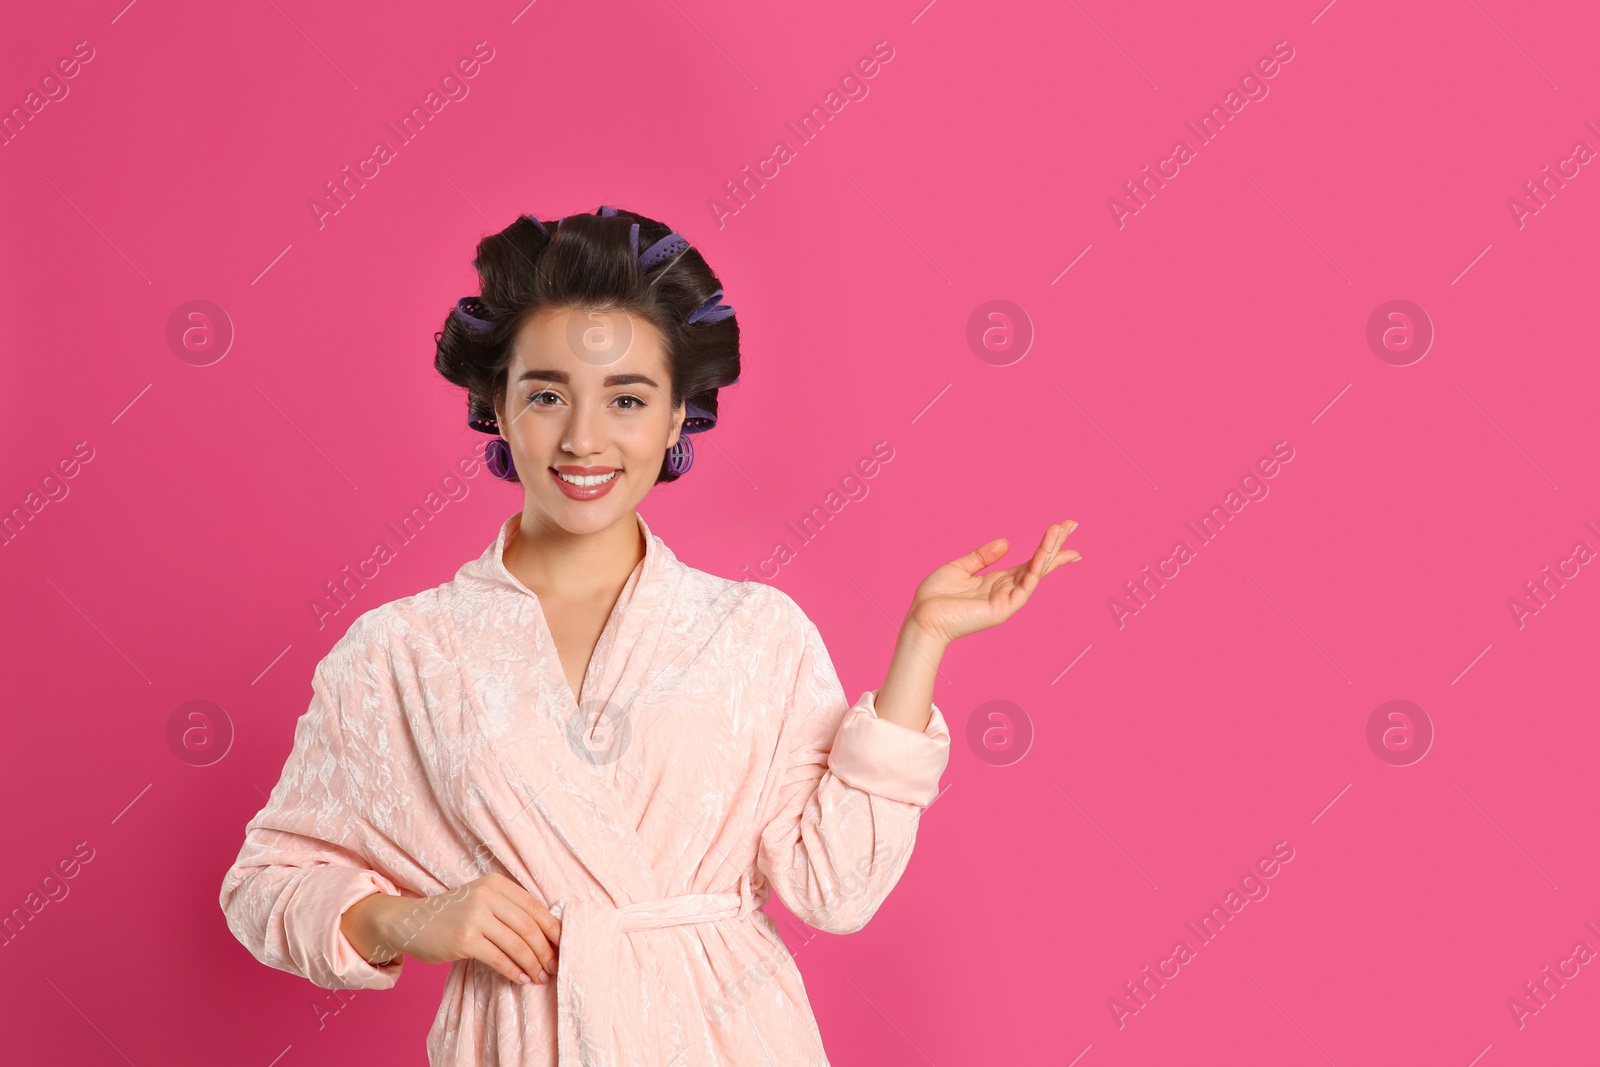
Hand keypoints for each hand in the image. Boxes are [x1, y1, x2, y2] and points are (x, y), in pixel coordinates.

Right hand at [341, 872, 561, 986]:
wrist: (412, 921)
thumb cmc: (454, 915)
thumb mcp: (483, 901)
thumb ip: (510, 910)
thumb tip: (547, 936)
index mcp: (497, 884)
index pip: (536, 908)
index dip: (553, 931)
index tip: (563, 948)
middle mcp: (488, 895)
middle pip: (529, 927)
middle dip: (545, 951)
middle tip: (553, 967)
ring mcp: (476, 916)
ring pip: (516, 944)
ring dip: (532, 964)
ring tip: (540, 977)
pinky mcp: (464, 939)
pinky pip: (498, 958)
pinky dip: (513, 971)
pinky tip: (521, 979)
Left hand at [906, 520, 1080, 644]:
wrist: (922, 618)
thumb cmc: (935, 597)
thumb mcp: (960, 567)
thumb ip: (983, 556)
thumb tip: (1006, 543)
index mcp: (996, 580)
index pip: (1028, 562)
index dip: (1045, 546)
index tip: (1061, 529)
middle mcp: (1006, 589)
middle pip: (1038, 564)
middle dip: (1056, 545)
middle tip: (1073, 523)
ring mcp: (1007, 599)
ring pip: (1035, 571)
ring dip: (1049, 550)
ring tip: (1061, 530)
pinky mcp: (1004, 608)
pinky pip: (1025, 585)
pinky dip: (1036, 567)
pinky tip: (1045, 552)